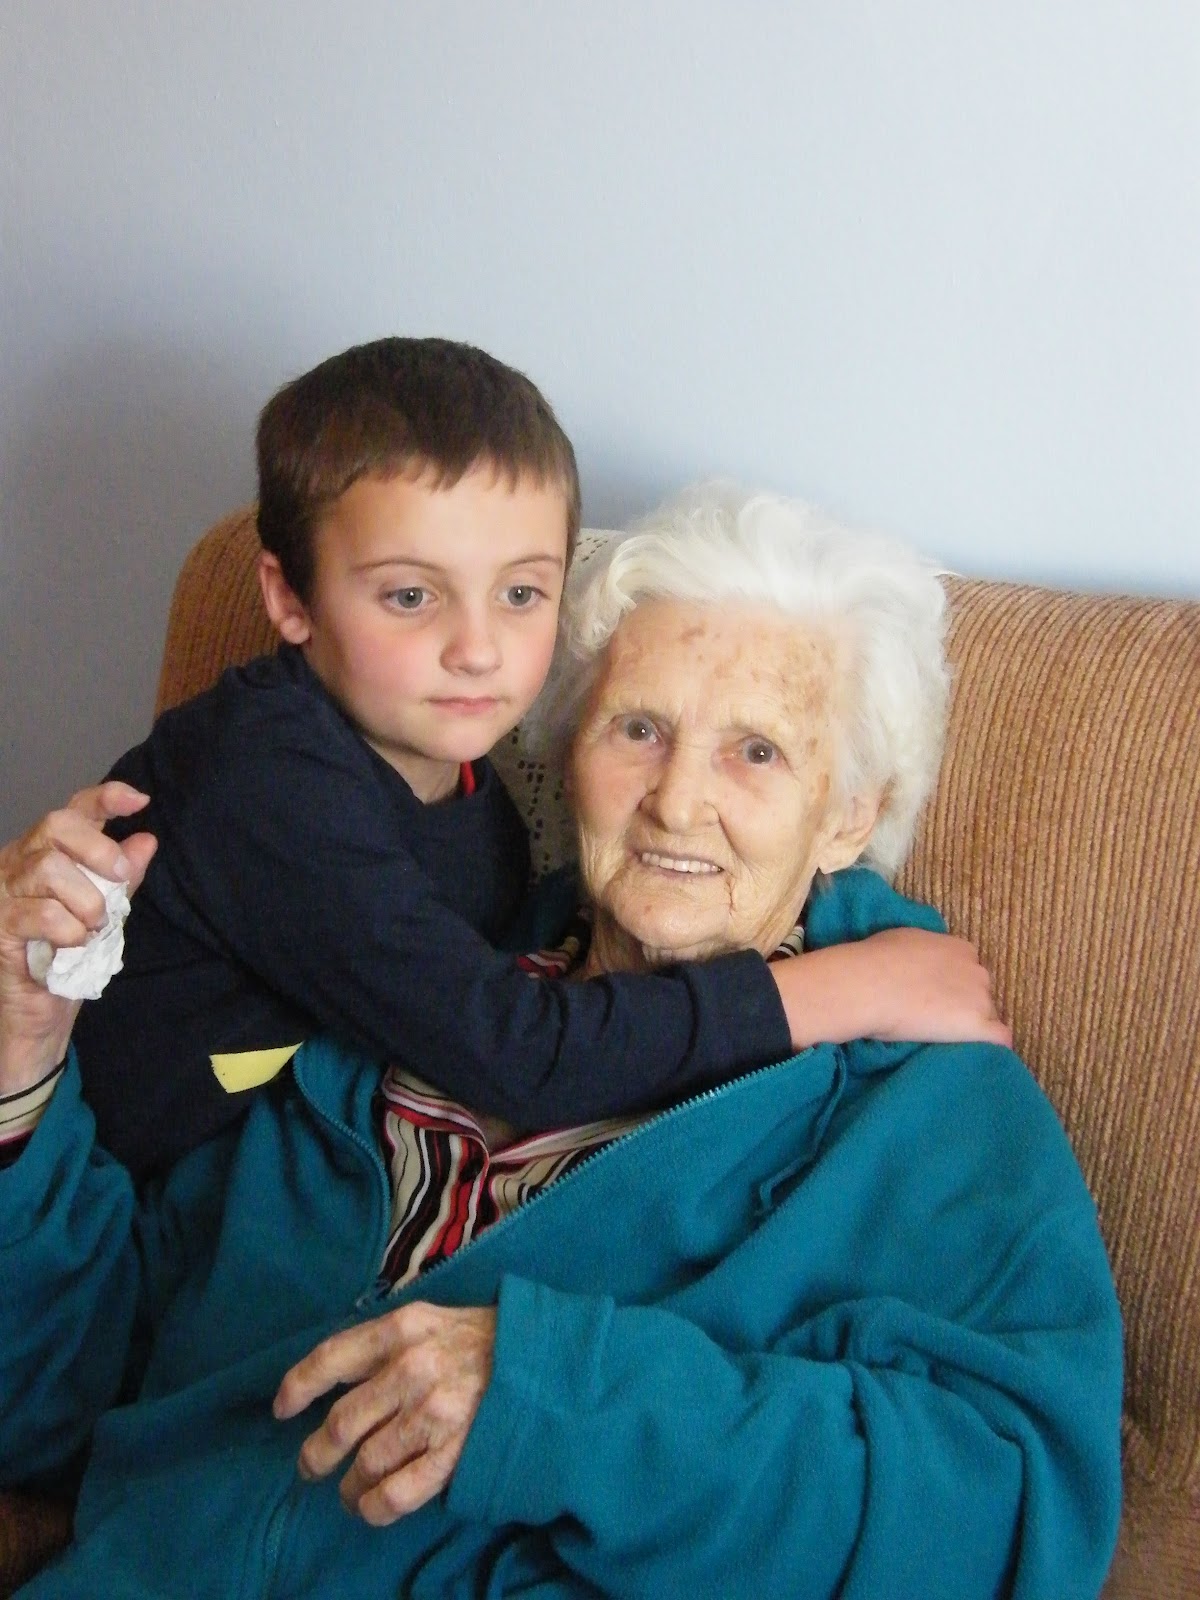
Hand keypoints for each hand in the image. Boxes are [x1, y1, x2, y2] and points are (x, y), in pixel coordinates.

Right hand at [0, 783, 156, 1092]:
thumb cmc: (67, 958)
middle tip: (119, 880)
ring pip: (49, 868)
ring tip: (93, 926)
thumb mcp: (103, 913)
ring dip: (87, 900)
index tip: (140, 800)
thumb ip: (122, 879)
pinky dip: (70, 930)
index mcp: (47, 853)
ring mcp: (3, 891)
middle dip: (99, 849)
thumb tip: (146, 841)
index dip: (105, 797)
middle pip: (56, 825)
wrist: (37, 1015)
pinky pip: (42, 914)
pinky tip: (74, 945)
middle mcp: (18, 862)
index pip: (72, 810)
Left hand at [273, 1301, 495, 1524]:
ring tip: (347, 1491)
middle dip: (316, 1453)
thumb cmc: (483, 1341)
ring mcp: (433, 1414)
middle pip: (340, 1423)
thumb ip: (387, 1342)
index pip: (332, 1358)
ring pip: (365, 1463)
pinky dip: (375, 1506)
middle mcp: (412, 1369)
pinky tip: (371, 1506)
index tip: (281, 1408)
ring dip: (348, 1485)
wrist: (545, 1362)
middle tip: (310, 1465)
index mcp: (403, 1330)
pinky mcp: (454, 1453)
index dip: (298, 1385)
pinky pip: (396, 1494)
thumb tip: (336, 1378)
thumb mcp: (431, 1320)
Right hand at [775, 927, 1011, 1049]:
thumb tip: (919, 959)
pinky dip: (993, 1045)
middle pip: (982, 992)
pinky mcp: (977, 1025)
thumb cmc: (877, 959)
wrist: (870, 984)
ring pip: (989, 1015)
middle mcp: (977, 970)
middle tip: (938, 1018)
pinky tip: (980, 1052)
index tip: (938, 996)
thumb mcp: (904, 939)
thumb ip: (924, 950)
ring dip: (973, 1025)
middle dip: (966, 1004)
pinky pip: (1001, 1038)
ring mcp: (980, 998)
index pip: (970, 969)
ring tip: (947, 1038)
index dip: (956, 985)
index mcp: (960, 948)